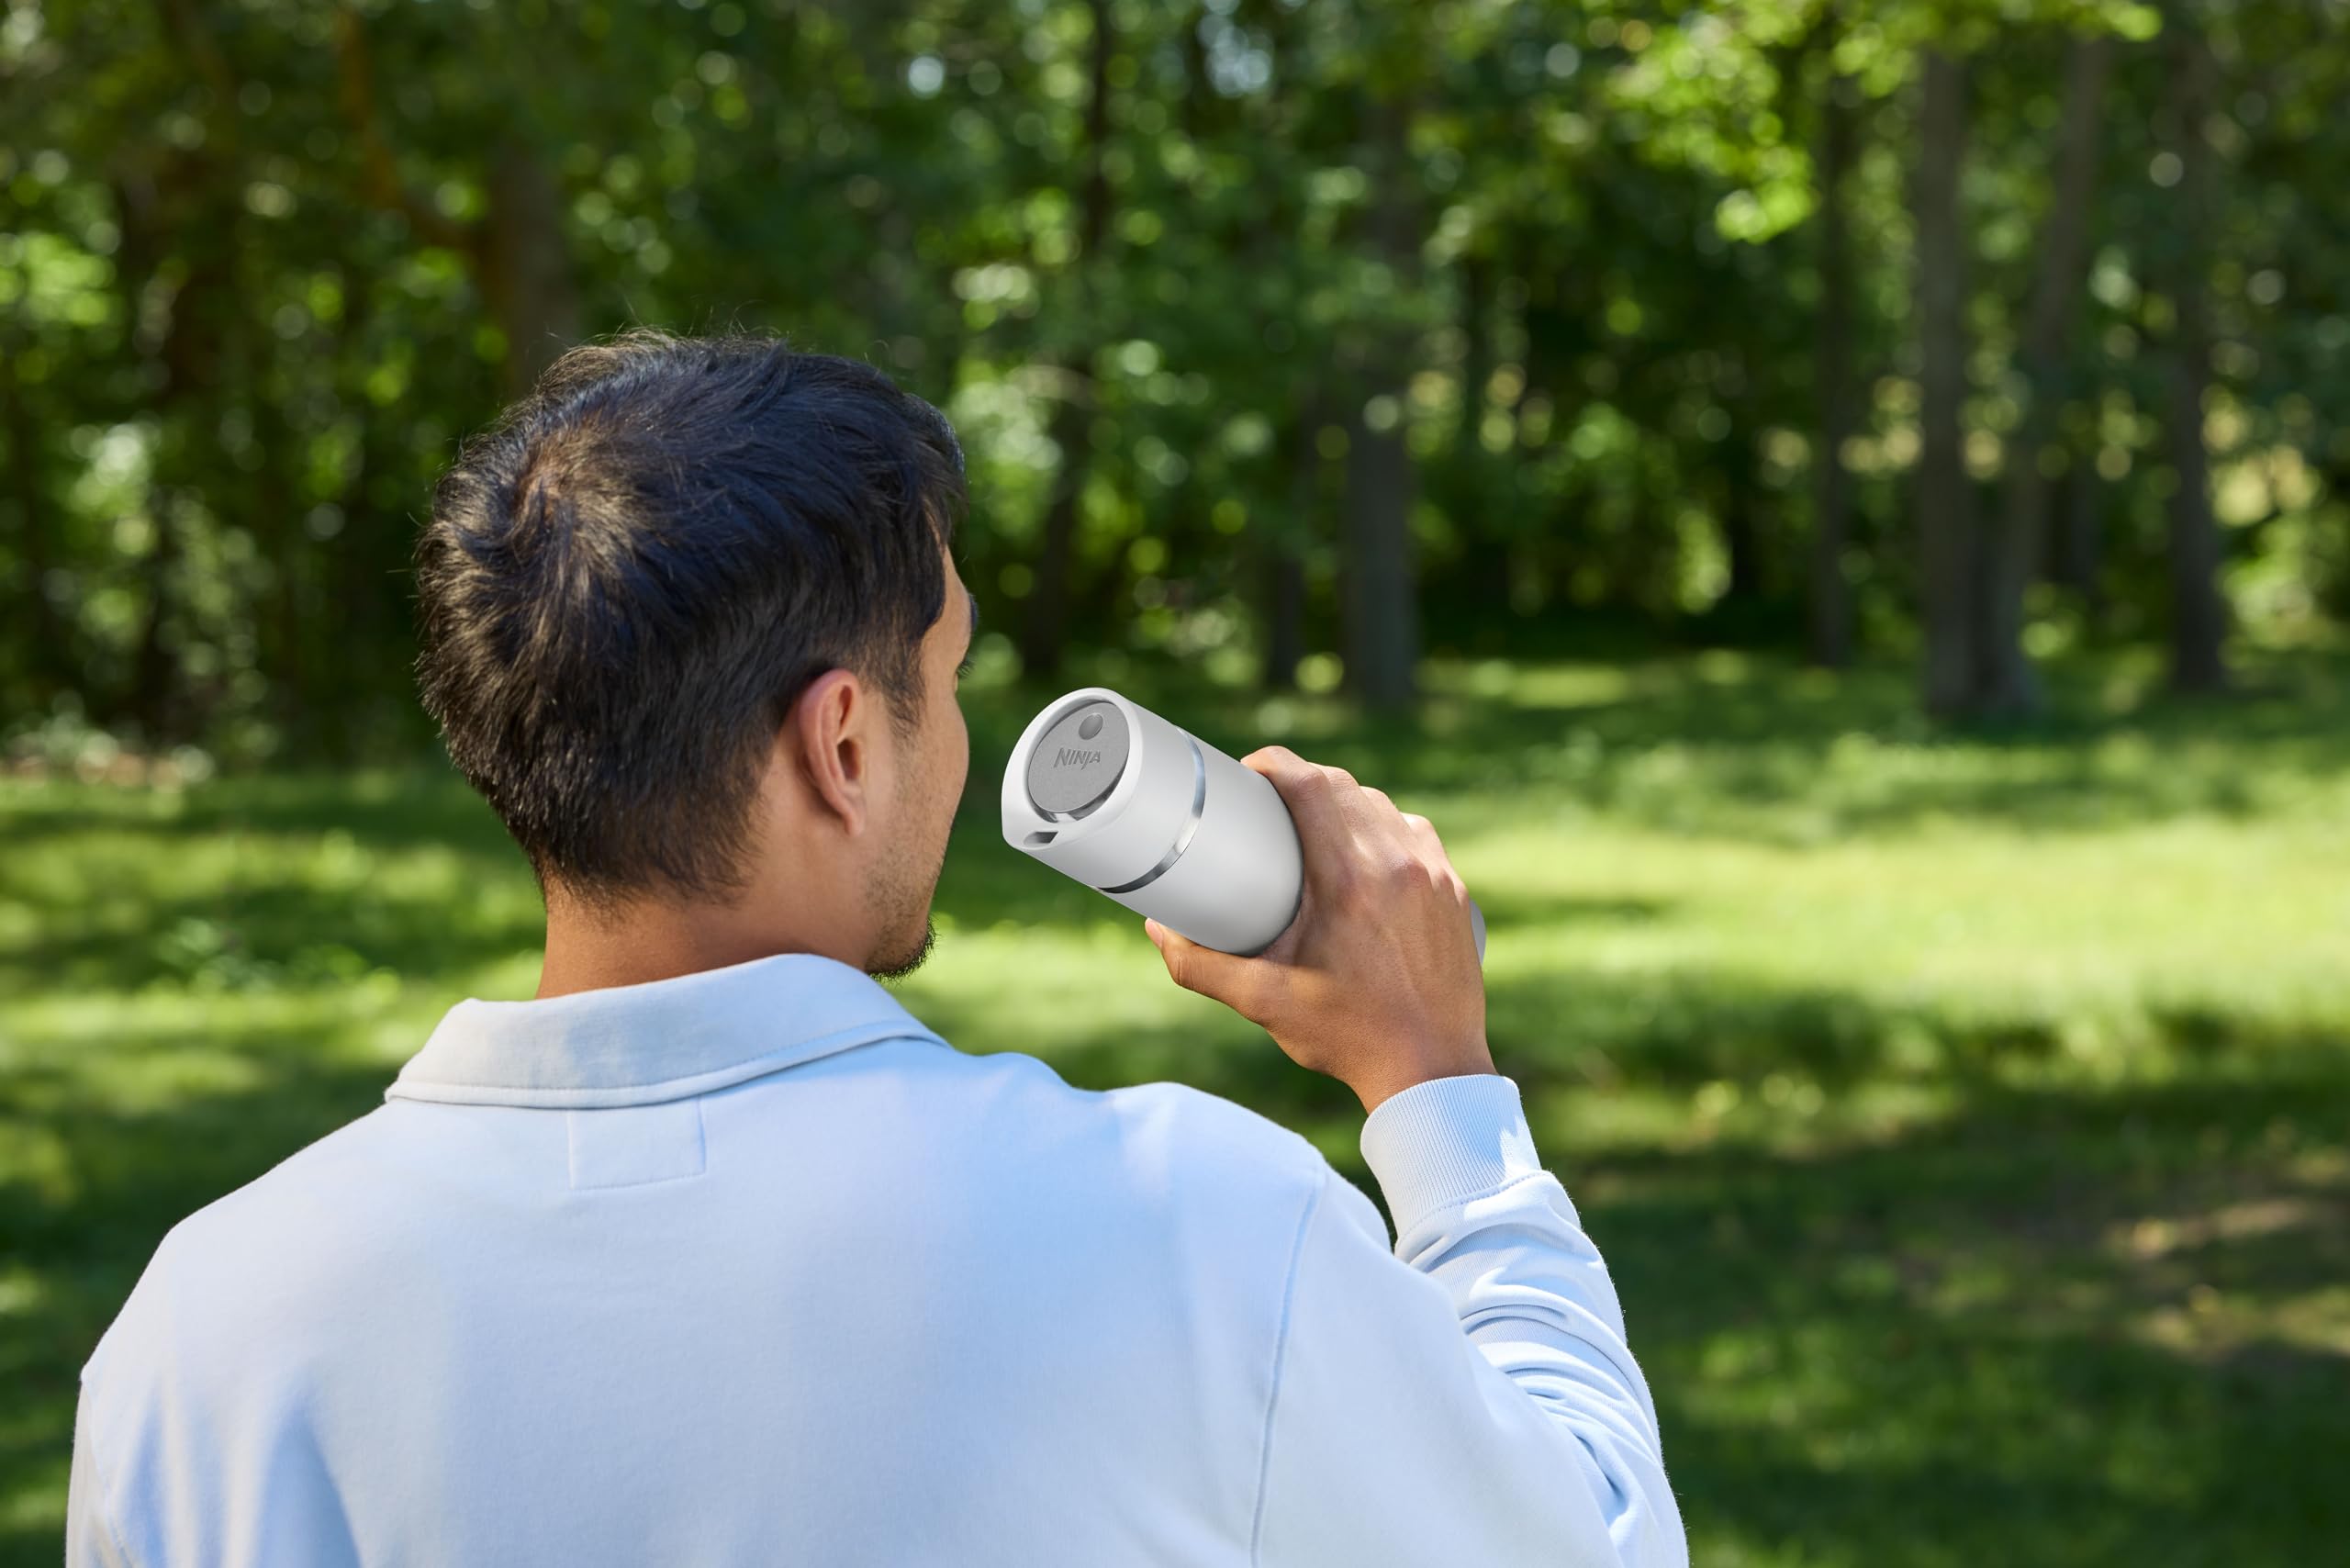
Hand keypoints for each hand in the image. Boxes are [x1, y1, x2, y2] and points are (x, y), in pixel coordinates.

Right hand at [1144, 746, 1491, 1113]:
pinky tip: (1368, 853)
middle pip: (1345, 787)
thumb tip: (1157, 930)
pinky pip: (1416, 836)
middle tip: (1270, 803)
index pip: (1310, 785)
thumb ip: (1200, 965)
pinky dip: (1386, 832)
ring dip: (1346, 804)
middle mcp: (1397, 864)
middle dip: (1303, 782)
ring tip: (1315, 827)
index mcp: (1348, 879)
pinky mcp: (1453, 891)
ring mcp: (1433, 874)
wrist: (1432, 1071)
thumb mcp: (1263, 1001)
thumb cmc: (1348, 1036)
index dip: (1274, 763)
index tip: (1248, 772)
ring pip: (1384, 807)